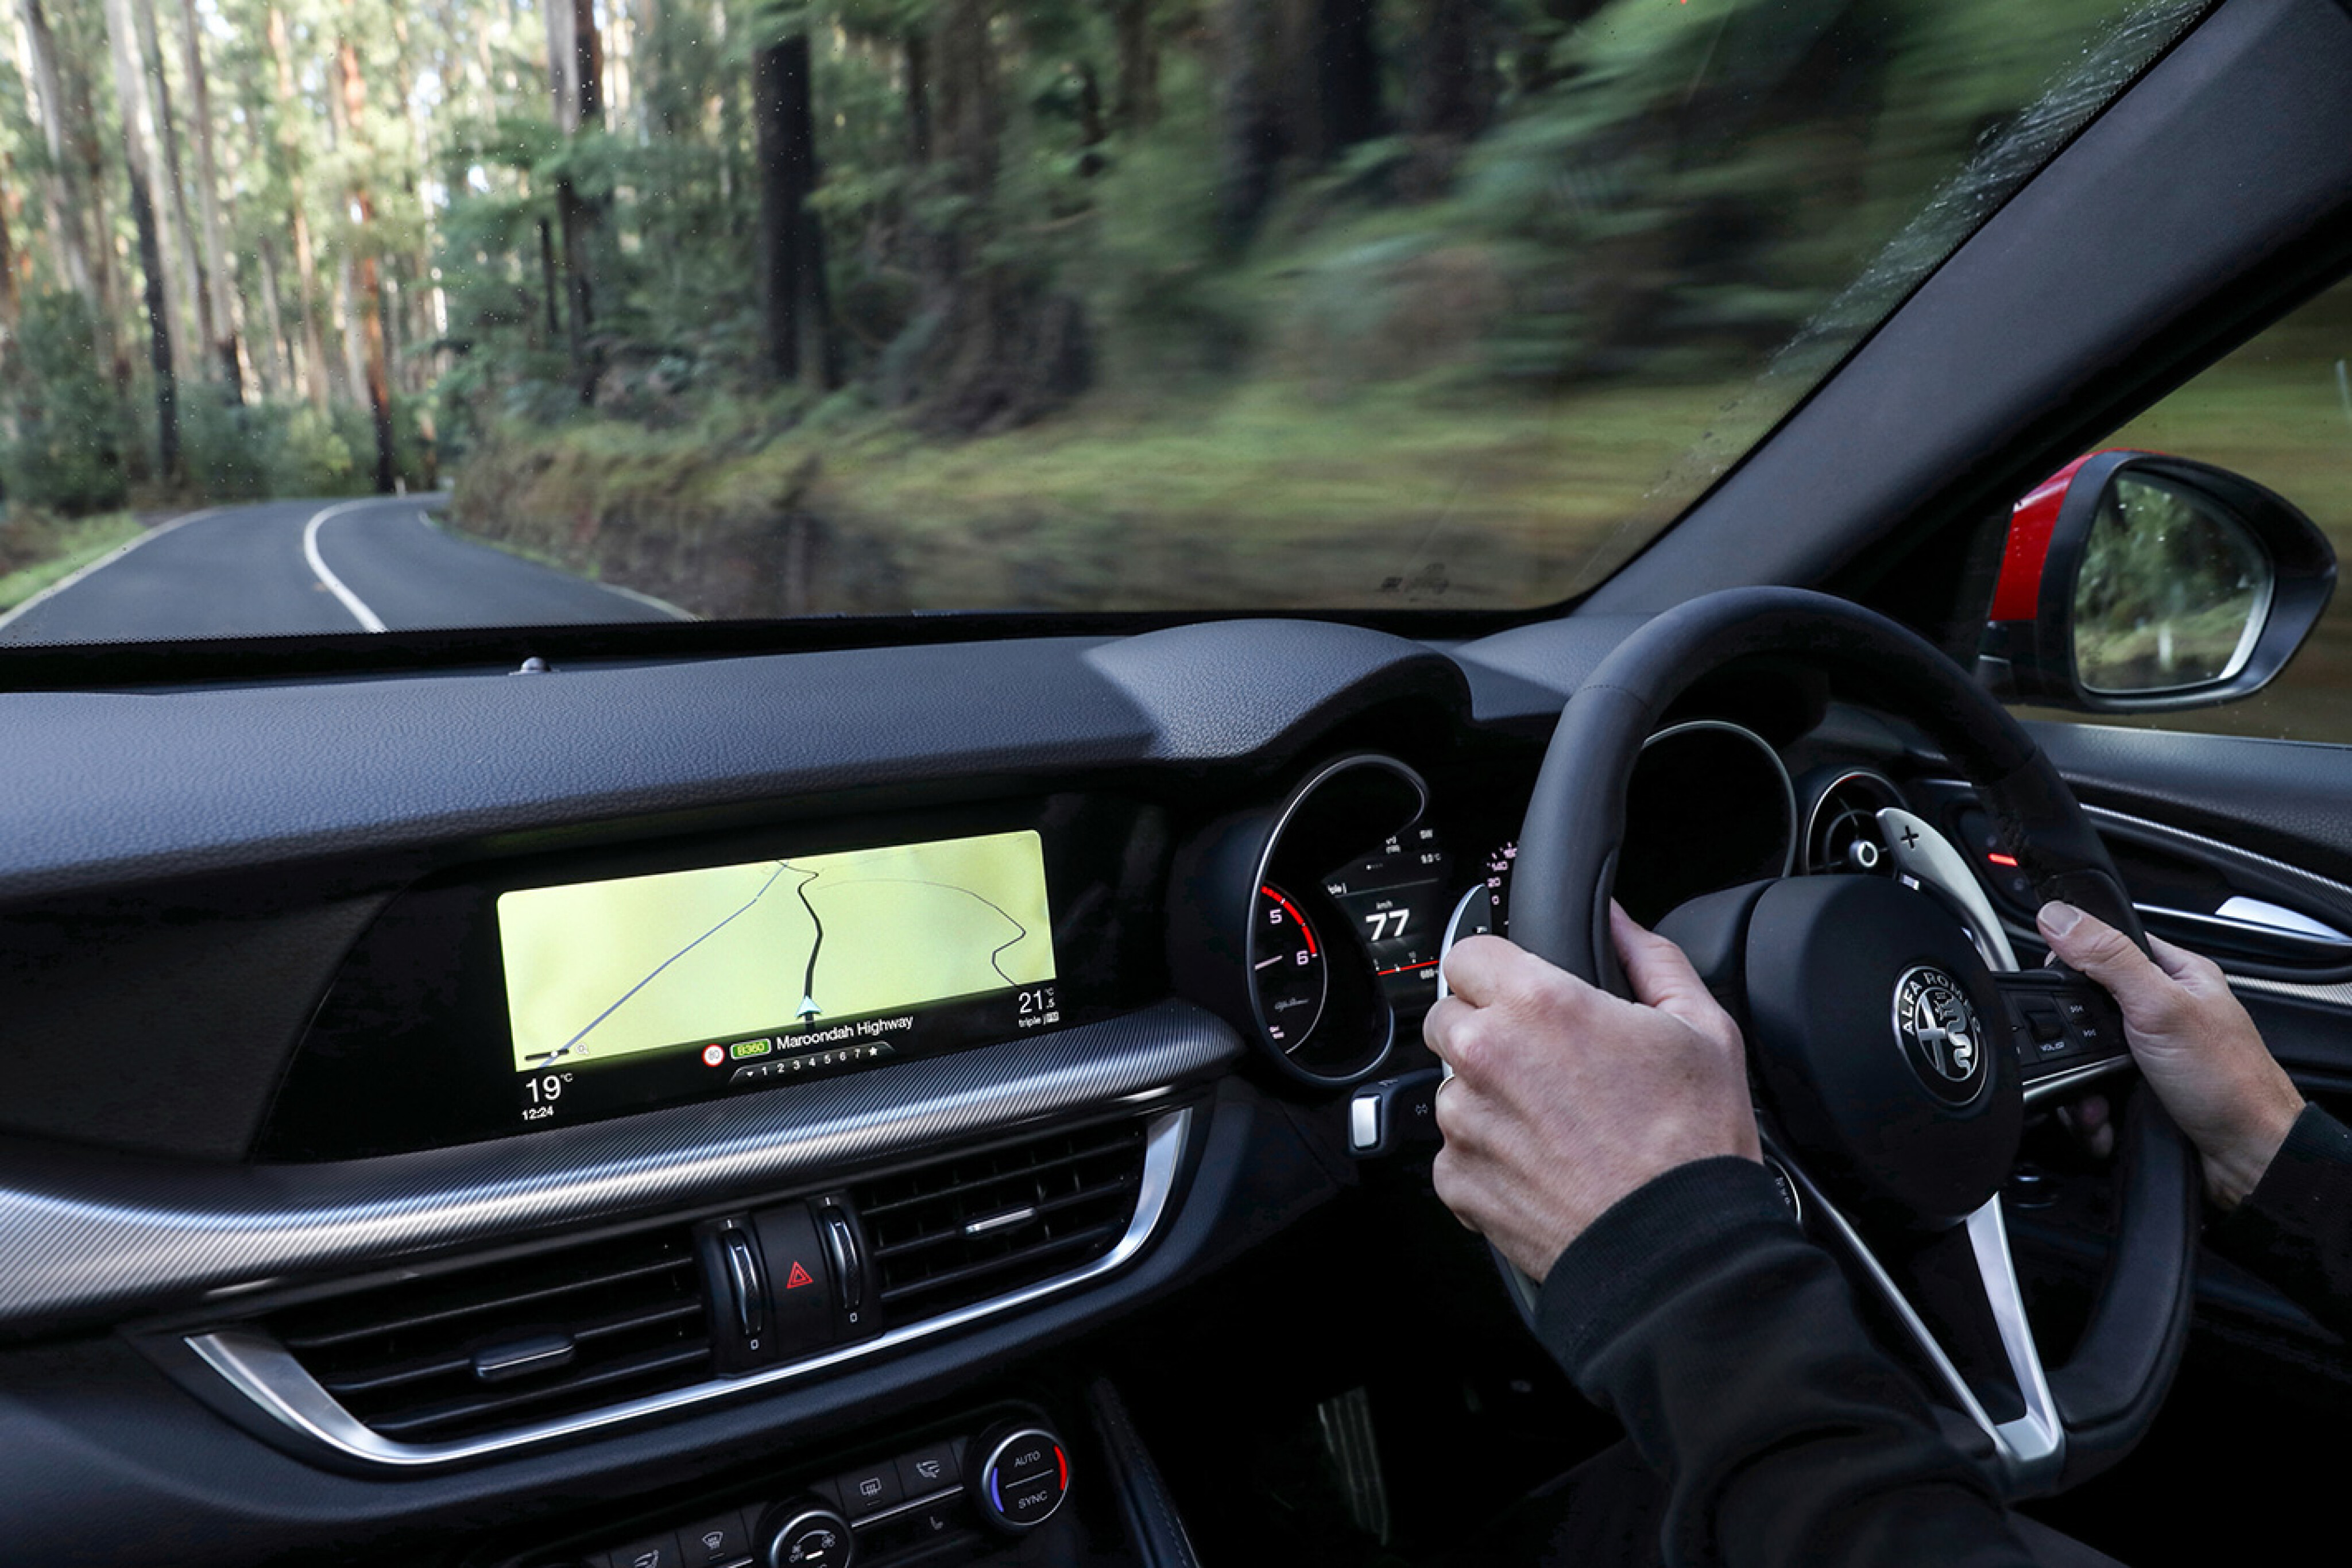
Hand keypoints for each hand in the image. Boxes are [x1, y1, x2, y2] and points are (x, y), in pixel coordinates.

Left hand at [1423, 903, 1759, 1281]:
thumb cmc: (1694, 1147)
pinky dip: (1489, 1157)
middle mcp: (1487, 1056)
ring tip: (1557, 1124)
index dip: (1497, 969)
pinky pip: (1455, 1151)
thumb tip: (1618, 919)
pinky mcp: (1458, 1180)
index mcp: (1539, 1004)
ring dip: (1489, 1097)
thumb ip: (1650, 956)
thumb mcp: (1702, 1027)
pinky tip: (1545, 1165)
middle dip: (1488, 1029)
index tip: (1520, 990)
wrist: (1679, 1252)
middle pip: (1450, 1016)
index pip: (1468, 952)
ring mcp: (1466, 1122)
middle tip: (1547, 1061)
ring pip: (1452, 1086)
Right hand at [2037, 901, 2303, 1208]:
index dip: (2073, 958)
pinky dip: (2090, 1109)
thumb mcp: (2161, 1007)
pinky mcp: (2141, 1088)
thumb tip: (2058, 916)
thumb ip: (2109, 958)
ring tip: (2098, 1099)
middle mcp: (2164, 1010)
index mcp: (2178, 974)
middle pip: (2087, 1005)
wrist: (2249, 1158)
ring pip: (2085, 1054)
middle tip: (2085, 1054)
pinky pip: (2093, 1090)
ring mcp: (2151, 1052)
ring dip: (2080, 1082)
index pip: (2108, 943)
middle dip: (2073, 1039)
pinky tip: (2104, 1117)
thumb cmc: (2231, 1083)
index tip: (2055, 982)